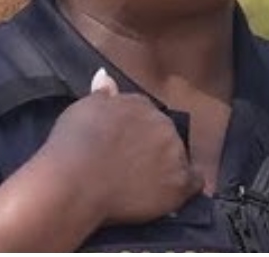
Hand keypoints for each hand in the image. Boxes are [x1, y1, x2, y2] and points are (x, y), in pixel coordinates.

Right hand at [37, 68, 202, 226]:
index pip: (146, 113)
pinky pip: (195, 182)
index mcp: (141, 105)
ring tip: (144, 182)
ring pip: (179, 157)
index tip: (124, 143)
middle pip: (165, 133)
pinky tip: (172, 192)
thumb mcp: (83, 108)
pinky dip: (186, 186)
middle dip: (152, 146)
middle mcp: (163, 124)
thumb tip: (105, 75)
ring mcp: (174, 154)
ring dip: (167, 165)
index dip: (135, 130)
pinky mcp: (178, 183)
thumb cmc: (73, 143)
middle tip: (131, 164)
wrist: (76, 181)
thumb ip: (101, 93)